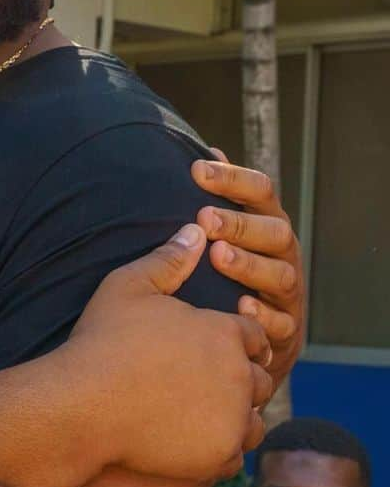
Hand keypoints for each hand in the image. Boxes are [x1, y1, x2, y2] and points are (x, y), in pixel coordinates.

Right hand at [68, 224, 273, 481]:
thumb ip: (168, 260)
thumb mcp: (128, 287)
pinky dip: (217, 448)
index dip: (234, 341)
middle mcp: (240, 375)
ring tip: (201, 413)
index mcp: (225, 332)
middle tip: (204, 382)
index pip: (253, 336)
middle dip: (238, 378)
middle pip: (260, 377)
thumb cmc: (103, 341)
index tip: (211, 349)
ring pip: (254, 419)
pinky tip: (191, 439)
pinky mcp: (218, 454)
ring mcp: (232, 418)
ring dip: (235, 416)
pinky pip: (234, 454)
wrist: (84, 403)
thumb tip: (197, 229)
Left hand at [192, 149, 304, 388]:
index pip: (260, 191)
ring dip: (249, 264)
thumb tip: (209, 153)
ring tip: (218, 256)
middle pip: (274, 231)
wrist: (256, 333)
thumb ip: (221, 196)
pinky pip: (282, 322)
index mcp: (268, 223)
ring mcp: (289, 291)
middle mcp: (284, 253)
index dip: (232, 179)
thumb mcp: (229, 230)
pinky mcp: (288, 328)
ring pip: (279, 274)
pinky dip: (263, 314)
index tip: (197, 171)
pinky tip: (241, 305)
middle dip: (240, 223)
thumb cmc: (234, 268)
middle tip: (204, 218)